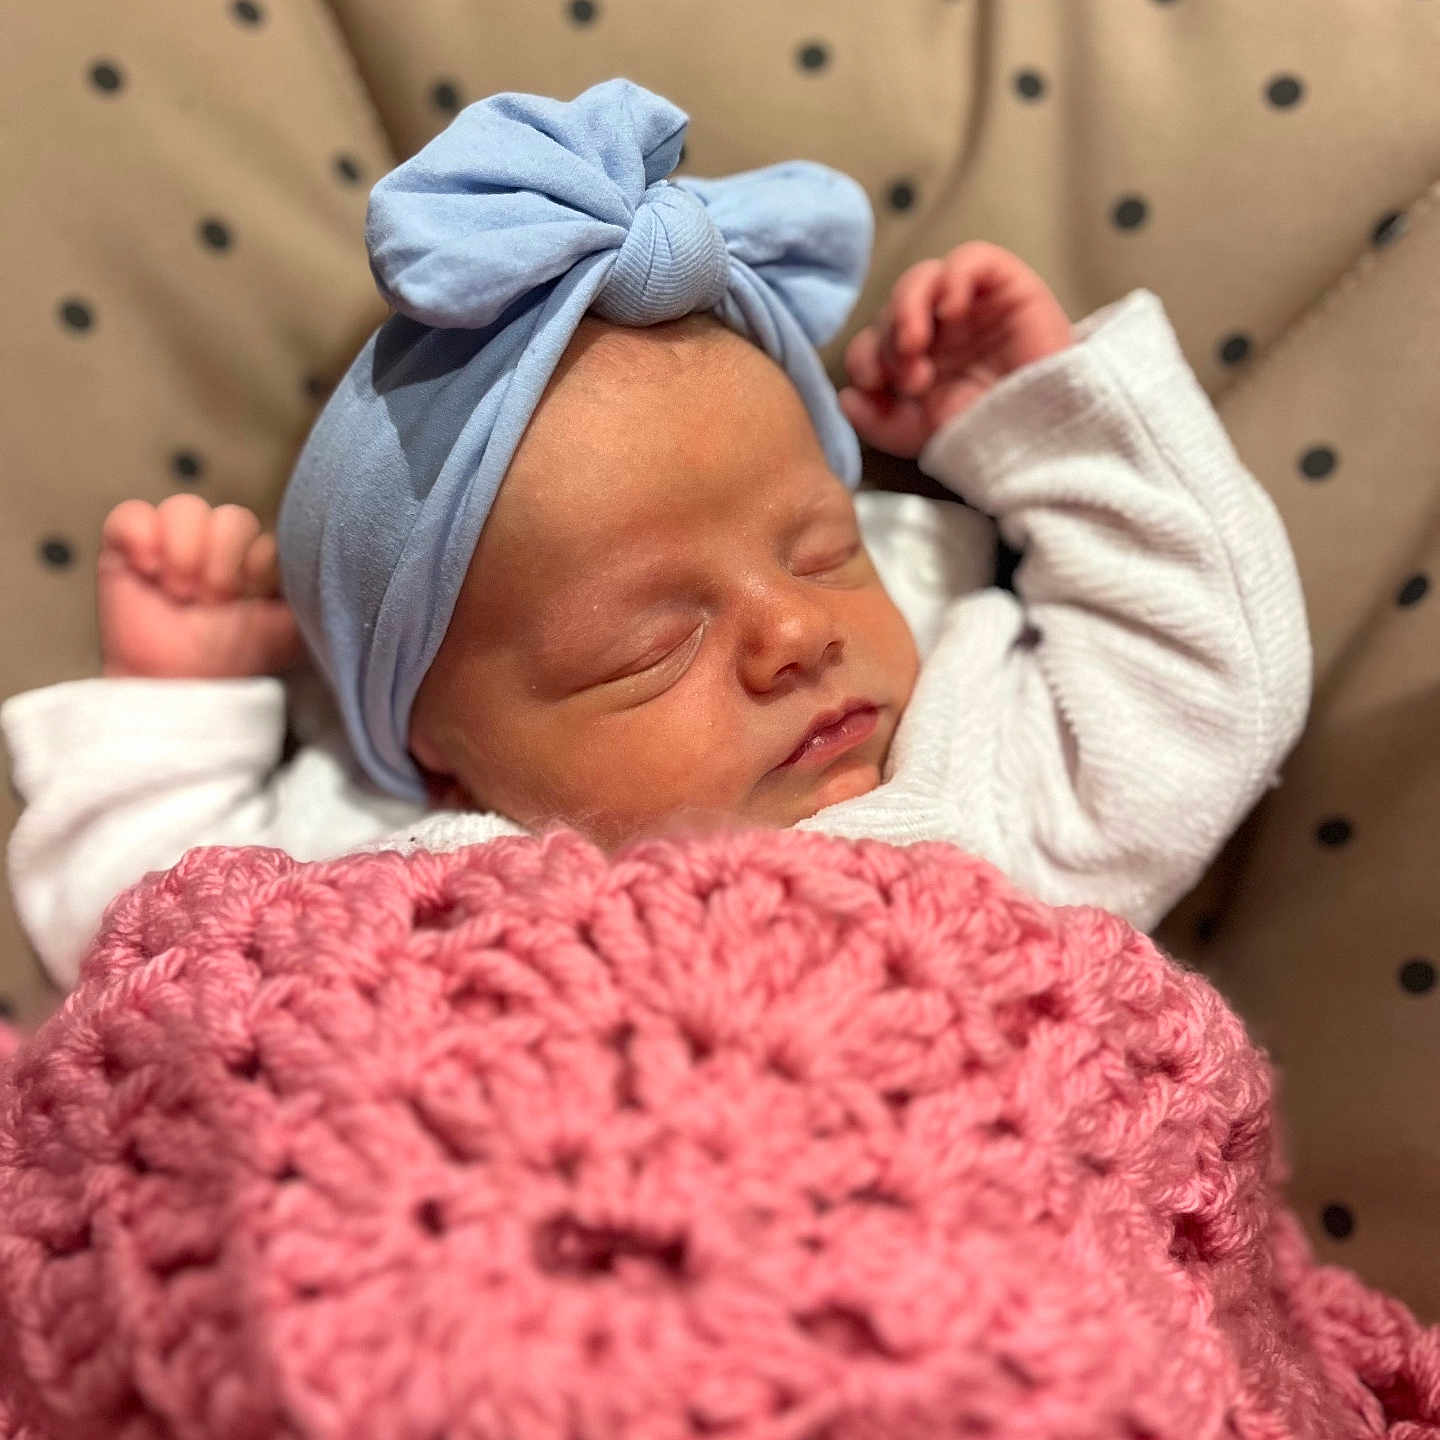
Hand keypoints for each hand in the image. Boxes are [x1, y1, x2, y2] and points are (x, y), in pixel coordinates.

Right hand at [98, 495, 303, 679]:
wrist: (175, 684)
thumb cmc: (229, 659)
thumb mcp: (286, 633)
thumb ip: (306, 595)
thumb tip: (315, 563)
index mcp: (256, 561)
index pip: (267, 534)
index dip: (257, 568)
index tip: (246, 603)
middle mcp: (217, 545)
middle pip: (233, 516)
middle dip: (223, 567)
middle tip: (209, 604)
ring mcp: (172, 540)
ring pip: (187, 506)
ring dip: (185, 554)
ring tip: (178, 593)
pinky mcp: (127, 544)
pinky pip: (133, 513)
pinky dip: (140, 537)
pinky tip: (146, 569)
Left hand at [839, 241, 1073, 458]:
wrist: (1047, 432)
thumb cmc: (989, 433)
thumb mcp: (920, 435)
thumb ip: (876, 421)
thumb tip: (844, 397)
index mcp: (918, 360)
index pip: (873, 340)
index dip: (865, 358)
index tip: (878, 387)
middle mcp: (941, 329)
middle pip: (893, 307)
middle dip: (889, 340)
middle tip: (908, 375)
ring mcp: (972, 306)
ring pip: (922, 278)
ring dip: (908, 308)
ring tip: (917, 344)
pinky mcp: (1006, 285)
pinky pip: (970, 259)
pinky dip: (953, 277)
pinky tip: (952, 310)